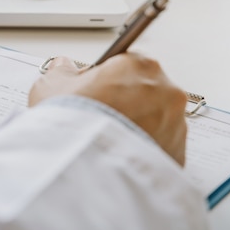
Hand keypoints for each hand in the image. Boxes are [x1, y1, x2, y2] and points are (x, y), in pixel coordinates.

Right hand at [29, 54, 187, 165]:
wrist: (84, 165)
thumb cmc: (72, 121)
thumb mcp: (51, 86)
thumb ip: (62, 71)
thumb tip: (64, 67)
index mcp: (140, 65)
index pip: (127, 64)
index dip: (108, 77)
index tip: (95, 89)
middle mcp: (166, 91)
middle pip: (146, 91)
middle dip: (126, 101)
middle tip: (99, 116)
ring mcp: (176, 124)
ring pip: (157, 120)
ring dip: (137, 126)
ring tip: (107, 139)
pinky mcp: (177, 155)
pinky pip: (160, 147)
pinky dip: (143, 150)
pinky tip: (118, 154)